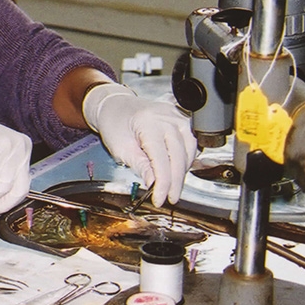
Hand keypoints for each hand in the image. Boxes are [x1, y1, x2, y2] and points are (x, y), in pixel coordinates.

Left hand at [82, 84, 196, 206]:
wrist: (115, 105)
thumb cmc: (114, 123)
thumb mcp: (121, 149)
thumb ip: (141, 167)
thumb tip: (155, 185)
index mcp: (148, 123)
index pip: (162, 159)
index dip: (163, 183)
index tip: (160, 199)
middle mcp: (165, 116)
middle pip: (179, 155)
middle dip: (176, 181)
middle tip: (170, 198)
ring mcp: (175, 115)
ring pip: (189, 148)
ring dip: (183, 170)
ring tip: (173, 185)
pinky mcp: (180, 117)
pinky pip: (190, 140)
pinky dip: (186, 157)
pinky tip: (178, 168)